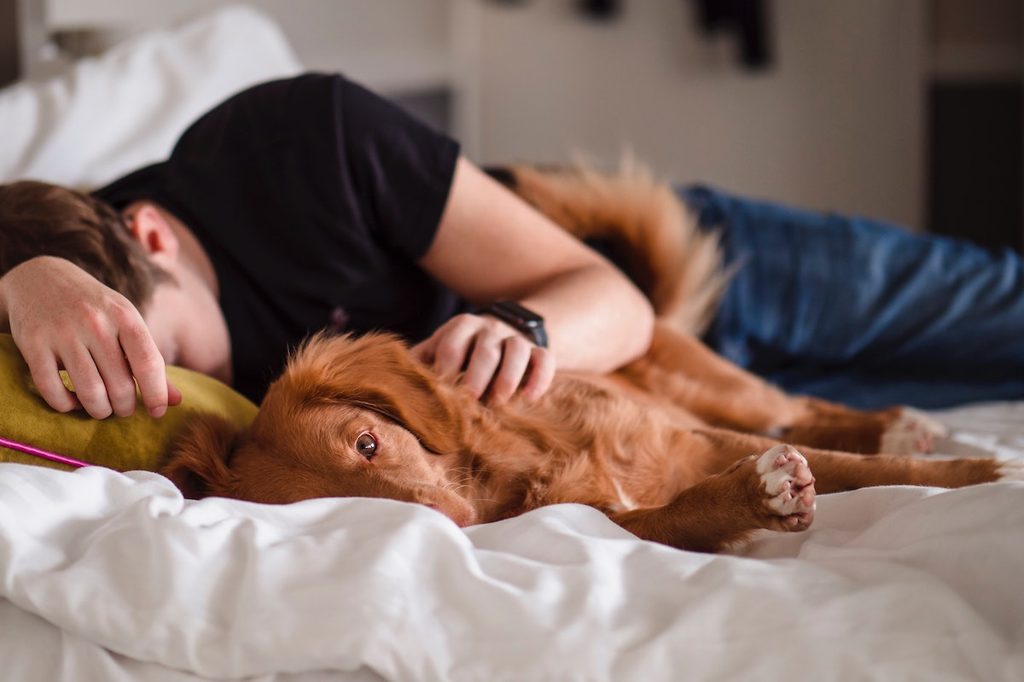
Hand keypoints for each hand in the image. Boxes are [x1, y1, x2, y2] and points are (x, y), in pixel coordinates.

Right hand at [0, 257, 181, 418]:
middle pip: (119, 385)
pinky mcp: (33, 344)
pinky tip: (72, 400)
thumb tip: (176, 401)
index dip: (156, 394)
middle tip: (123, 408)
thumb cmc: (95, 308)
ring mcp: (62, 333)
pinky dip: (65, 405)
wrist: (41, 277)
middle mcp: (95, 323)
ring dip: (99, 410)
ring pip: (89, 392)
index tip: (157, 412)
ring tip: (102, 408)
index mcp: (125, 316)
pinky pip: (53, 390)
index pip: (148, 363)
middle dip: (125, 407)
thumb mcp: (127, 323)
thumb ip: (150, 360)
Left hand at [411, 313, 554, 404]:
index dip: (446, 367)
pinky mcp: (538, 351)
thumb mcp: (439, 349)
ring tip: (499, 401)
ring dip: (508, 376)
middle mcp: (490, 329)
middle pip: (486, 349)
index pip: (452, 344)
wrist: (502, 333)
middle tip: (469, 399)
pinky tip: (529, 398)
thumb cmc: (461, 351)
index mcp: (461, 326)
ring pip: (517, 350)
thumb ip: (420, 362)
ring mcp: (516, 338)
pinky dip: (539, 378)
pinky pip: (544, 359)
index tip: (441, 390)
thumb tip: (394, 384)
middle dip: (477, 375)